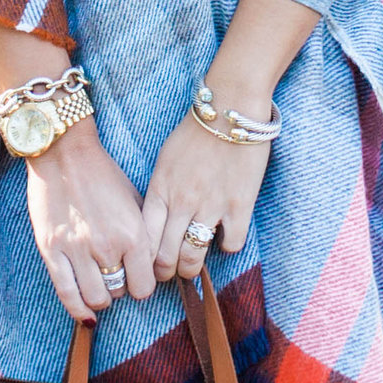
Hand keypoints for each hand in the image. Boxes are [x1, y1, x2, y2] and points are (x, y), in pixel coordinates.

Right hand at [21, 122, 152, 321]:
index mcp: (133, 233)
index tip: (136, 279)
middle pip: (120, 293)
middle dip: (120, 289)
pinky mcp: (52, 250)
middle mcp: (107, 246)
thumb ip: (144, 235)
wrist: (64, 153)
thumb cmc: (103, 174)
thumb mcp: (135, 201)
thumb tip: (150, 265)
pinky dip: (78, 310)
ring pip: (96, 298)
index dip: (141, 286)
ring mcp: (77, 250)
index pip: (144, 286)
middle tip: (116, 277)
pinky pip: (67, 293)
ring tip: (99, 286)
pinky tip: (85, 313)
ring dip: (101, 299)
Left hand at [141, 112, 267, 281]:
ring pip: (193, 258)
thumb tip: (159, 220)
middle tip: (172, 273)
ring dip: (192, 269)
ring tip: (194, 267)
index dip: (144, 262)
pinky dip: (228, 247)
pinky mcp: (239, 205)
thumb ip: (160, 191)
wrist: (231, 110)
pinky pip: (231, 244)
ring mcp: (210, 205)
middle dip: (166, 273)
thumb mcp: (165, 160)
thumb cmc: (196, 132)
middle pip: (165, 257)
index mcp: (160, 190)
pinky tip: (226, 237)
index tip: (150, 265)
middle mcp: (181, 202)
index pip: (144, 240)